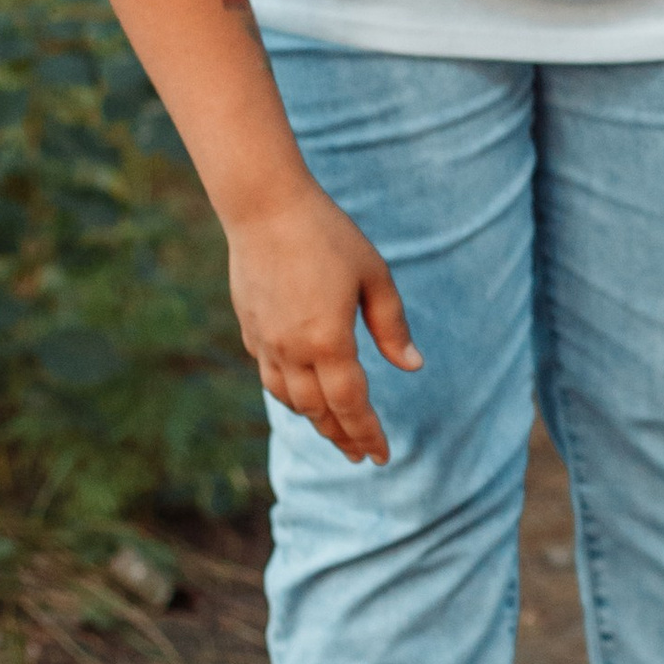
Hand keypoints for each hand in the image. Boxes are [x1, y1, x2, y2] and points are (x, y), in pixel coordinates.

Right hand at [227, 184, 420, 464]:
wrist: (264, 207)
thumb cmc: (328, 235)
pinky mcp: (250, 328)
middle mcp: (292, 349)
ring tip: (335, 432)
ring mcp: (266, 341)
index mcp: (328, 340)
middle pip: (319, 410)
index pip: (352, 404)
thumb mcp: (375, 276)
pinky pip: (270, 375)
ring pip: (290, 399)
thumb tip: (413, 366)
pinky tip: (302, 394)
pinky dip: (289, 394)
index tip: (382, 456)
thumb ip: (392, 326)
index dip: (367, 433)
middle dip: (342, 437)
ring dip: (315, 420)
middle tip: (361, 455)